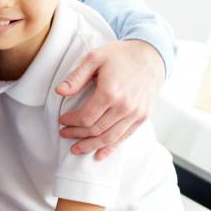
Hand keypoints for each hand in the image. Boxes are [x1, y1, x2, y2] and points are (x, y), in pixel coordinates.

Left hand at [57, 39, 164, 159]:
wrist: (151, 56)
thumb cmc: (120, 55)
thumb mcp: (94, 58)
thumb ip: (76, 77)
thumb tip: (59, 92)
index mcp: (110, 92)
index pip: (86, 117)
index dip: (71, 122)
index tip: (62, 120)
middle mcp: (124, 106)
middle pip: (96, 130)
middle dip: (77, 134)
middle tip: (64, 134)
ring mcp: (135, 114)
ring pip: (109, 137)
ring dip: (90, 145)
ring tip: (76, 148)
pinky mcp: (143, 117)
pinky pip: (125, 137)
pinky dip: (111, 148)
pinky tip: (99, 155)